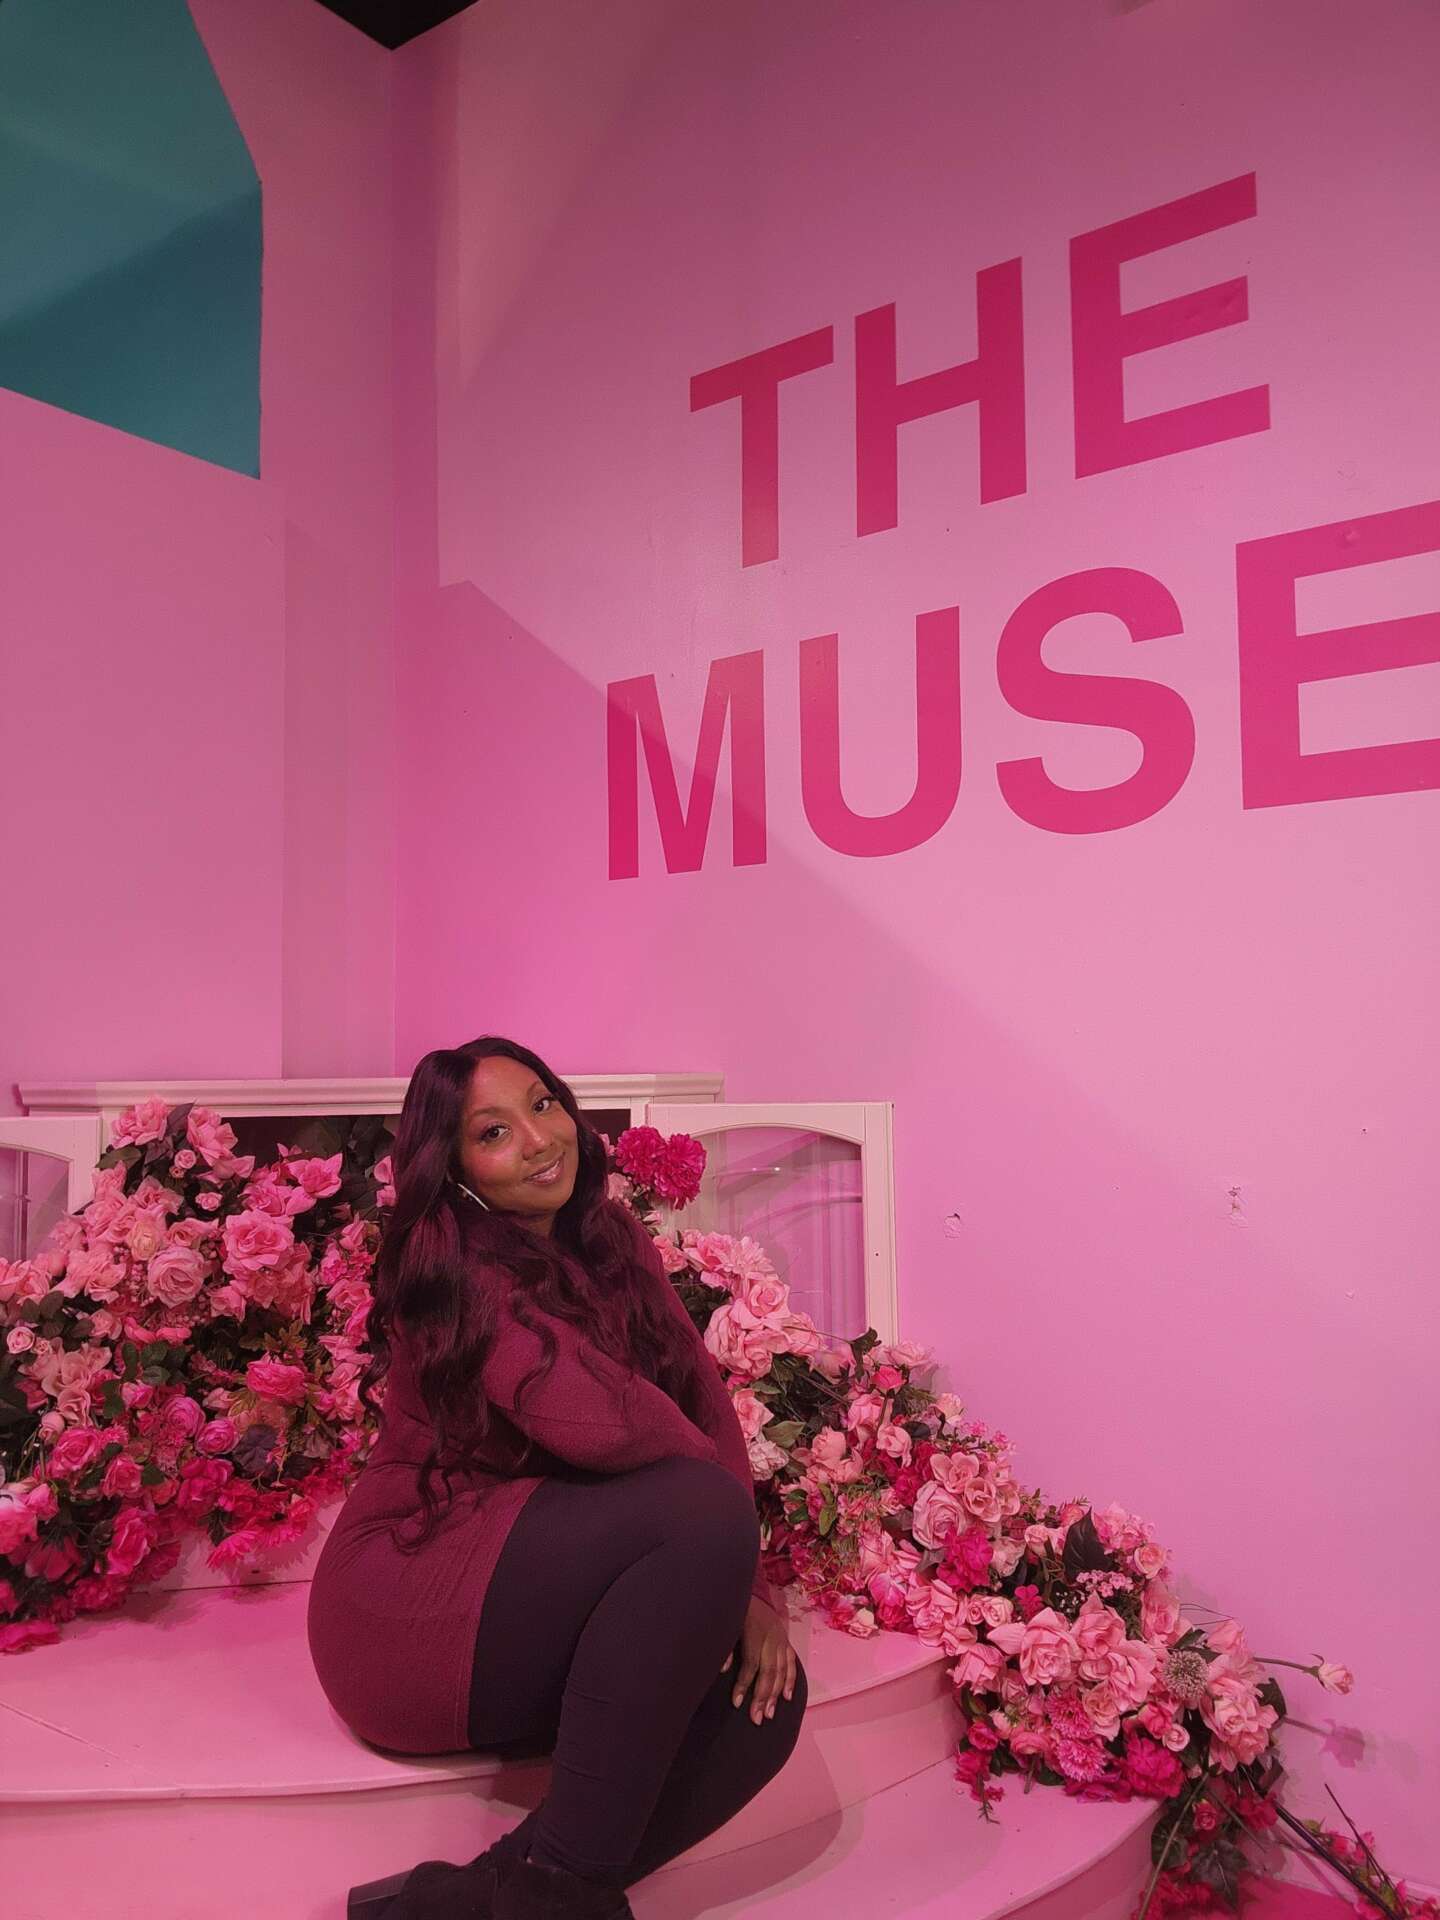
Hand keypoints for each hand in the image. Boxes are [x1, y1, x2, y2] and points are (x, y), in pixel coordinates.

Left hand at [721, 1596, 796, 1725]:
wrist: (751, 1590)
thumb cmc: (734, 1609)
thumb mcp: (726, 1622)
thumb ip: (725, 1646)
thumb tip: (723, 1671)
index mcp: (754, 1632)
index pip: (751, 1664)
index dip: (744, 1684)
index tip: (736, 1703)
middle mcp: (771, 1637)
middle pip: (769, 1671)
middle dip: (763, 1697)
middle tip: (757, 1718)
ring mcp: (781, 1639)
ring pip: (782, 1671)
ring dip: (776, 1694)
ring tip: (769, 1714)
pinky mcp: (786, 1640)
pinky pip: (791, 1662)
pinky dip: (790, 1680)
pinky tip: (787, 1697)